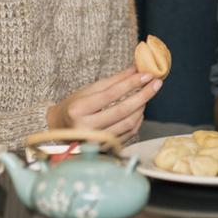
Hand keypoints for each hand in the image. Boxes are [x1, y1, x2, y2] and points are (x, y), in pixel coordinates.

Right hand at [48, 66, 162, 140]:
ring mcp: (95, 141)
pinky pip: (128, 134)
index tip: (147, 74)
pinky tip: (141, 109)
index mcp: (78, 109)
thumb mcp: (89, 90)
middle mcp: (86, 128)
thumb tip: (136, 69)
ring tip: (148, 94)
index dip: (131, 84)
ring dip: (142, 107)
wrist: (61, 129)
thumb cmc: (75, 106)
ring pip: (128, 123)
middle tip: (156, 83)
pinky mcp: (104, 148)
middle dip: (143, 95)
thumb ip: (114, 80)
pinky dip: (138, 120)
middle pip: (123, 110)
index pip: (111, 94)